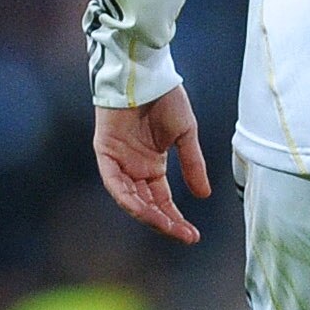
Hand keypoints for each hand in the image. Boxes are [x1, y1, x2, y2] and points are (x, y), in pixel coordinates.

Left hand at [95, 89, 211, 244]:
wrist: (147, 73)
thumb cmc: (165, 98)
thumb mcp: (185, 135)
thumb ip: (192, 164)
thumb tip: (203, 195)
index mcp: (152, 166)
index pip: (162, 201)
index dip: (175, 219)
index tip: (193, 235)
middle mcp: (134, 168)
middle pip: (147, 204)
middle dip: (165, 222)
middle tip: (184, 235)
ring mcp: (119, 162)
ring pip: (130, 198)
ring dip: (148, 214)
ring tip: (168, 226)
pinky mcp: (105, 152)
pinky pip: (114, 182)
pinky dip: (126, 196)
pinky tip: (142, 209)